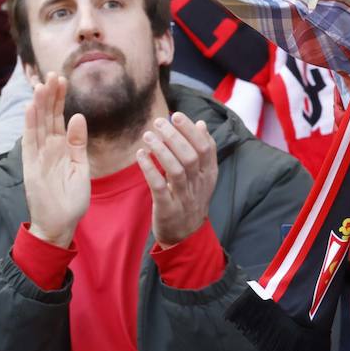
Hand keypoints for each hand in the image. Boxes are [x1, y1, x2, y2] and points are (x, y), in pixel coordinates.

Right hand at [22, 73, 89, 248]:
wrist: (61, 224)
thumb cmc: (71, 198)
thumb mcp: (81, 166)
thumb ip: (79, 142)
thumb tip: (79, 116)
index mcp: (61, 148)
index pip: (60, 118)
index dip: (60, 99)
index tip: (64, 79)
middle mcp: (48, 149)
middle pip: (48, 117)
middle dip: (50, 95)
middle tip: (53, 73)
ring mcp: (39, 157)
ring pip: (38, 125)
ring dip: (39, 105)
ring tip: (41, 84)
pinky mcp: (32, 167)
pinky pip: (31, 142)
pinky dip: (30, 125)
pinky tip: (31, 108)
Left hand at [136, 112, 217, 246]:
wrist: (186, 235)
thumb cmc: (191, 198)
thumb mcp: (203, 175)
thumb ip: (203, 150)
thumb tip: (201, 123)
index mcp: (209, 173)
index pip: (205, 147)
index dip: (191, 130)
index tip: (176, 115)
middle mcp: (199, 184)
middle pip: (190, 156)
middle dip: (174, 136)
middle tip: (158, 121)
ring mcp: (184, 197)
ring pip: (176, 169)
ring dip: (161, 150)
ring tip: (148, 135)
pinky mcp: (168, 208)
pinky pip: (159, 186)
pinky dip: (149, 169)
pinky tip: (140, 155)